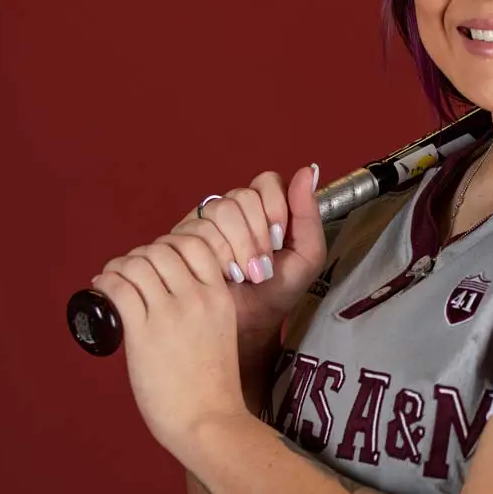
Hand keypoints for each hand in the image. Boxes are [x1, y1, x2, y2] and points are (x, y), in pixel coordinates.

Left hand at [91, 230, 247, 458]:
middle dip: (140, 255)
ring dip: (119, 266)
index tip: (159, 261)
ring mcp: (170, 314)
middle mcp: (196, 298)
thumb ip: (204, 311)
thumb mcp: (221, 334)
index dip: (171, 245)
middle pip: (161, 249)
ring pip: (137, 264)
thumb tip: (170, 297)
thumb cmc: (214, 389)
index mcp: (220, 297)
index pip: (195, 243)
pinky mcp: (143, 333)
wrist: (209, 421)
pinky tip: (101, 289)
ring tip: (112, 278)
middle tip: (131, 272)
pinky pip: (118, 289)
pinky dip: (105, 282)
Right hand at [170, 164, 327, 343]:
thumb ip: (309, 214)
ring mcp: (206, 221)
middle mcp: (234, 209)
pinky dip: (217, 256)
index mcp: (264, 207)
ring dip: (238, 248)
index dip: (275, 208)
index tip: (280, 240)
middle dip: (257, 234)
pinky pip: (197, 229)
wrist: (248, 323)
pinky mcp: (184, 238)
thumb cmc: (278, 291)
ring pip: (219, 210)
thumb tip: (307, 170)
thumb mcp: (307, 255)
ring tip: (245, 274)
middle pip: (242, 196)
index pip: (267, 182)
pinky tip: (224, 275)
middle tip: (262, 265)